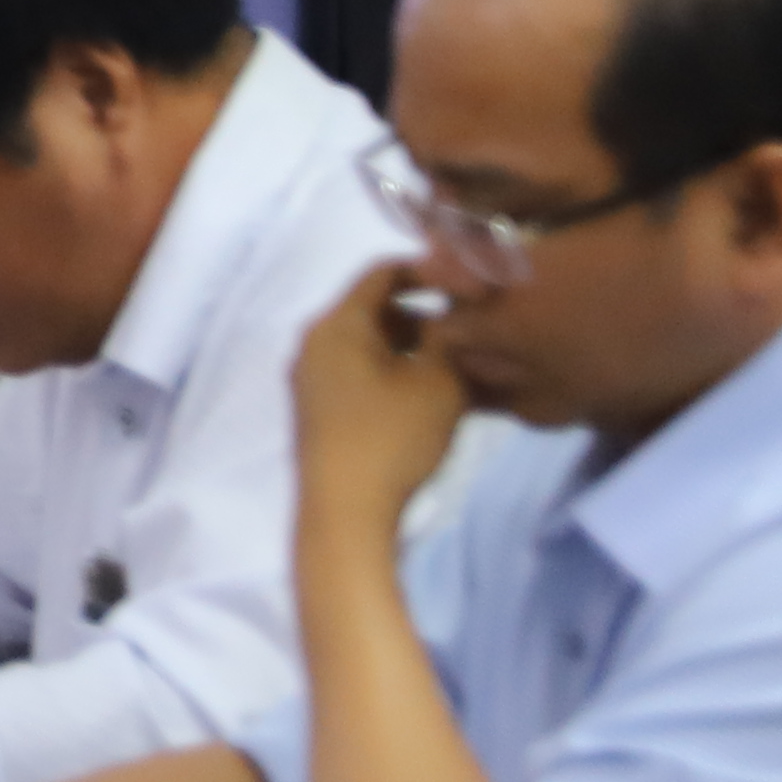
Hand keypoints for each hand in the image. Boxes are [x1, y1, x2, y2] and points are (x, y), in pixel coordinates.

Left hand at [288, 257, 469, 542]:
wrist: (345, 510)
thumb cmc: (392, 435)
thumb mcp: (439, 379)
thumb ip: (451, 337)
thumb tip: (454, 317)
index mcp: (335, 323)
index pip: (381, 273)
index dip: (428, 271)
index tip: (469, 284)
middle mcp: (313, 343)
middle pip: (373, 310)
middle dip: (424, 316)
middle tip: (470, 333)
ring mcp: (311, 378)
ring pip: (370, 345)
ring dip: (413, 350)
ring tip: (461, 370)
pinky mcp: (319, 410)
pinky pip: (361, 374)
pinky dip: (396, 374)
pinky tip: (434, 398)